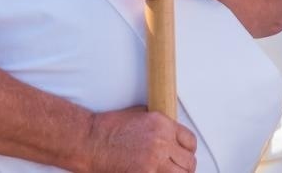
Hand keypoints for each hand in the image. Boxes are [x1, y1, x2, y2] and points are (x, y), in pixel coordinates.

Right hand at [80, 107, 195, 171]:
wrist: (90, 142)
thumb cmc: (109, 128)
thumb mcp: (140, 115)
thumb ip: (160, 125)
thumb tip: (171, 134)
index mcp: (162, 125)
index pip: (190, 141)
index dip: (188, 150)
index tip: (184, 154)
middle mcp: (162, 142)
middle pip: (188, 161)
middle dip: (184, 166)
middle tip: (178, 168)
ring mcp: (154, 161)